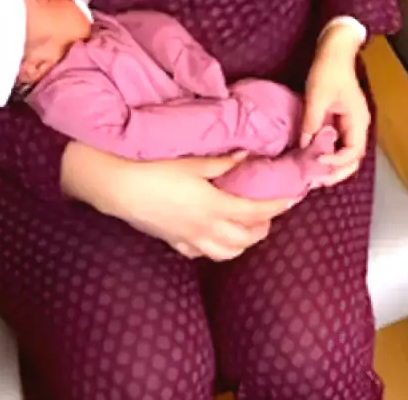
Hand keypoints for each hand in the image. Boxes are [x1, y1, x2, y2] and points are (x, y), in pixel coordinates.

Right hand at [65, 145, 294, 261]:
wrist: (116, 187)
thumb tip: (247, 155)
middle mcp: (205, 229)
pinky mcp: (172, 242)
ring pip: (226, 253)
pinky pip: (201, 253)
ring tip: (247, 225)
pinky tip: (214, 235)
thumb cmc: (154, 170)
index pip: (257, 212)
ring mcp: (188, 239)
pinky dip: (215, 248)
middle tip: (268, 209)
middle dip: (263, 226)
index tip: (292, 198)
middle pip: (246, 238)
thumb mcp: (192, 162)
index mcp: (214, 207)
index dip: (277, 206)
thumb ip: (223, 162)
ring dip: (242, 242)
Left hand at [301, 25, 369, 187]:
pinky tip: (312, 158)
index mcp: (358, 120)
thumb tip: (303, 146)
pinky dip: (327, 153)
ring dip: (332, 166)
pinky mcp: (340, 121)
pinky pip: (337, 144)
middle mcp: (358, 126)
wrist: (334, 51)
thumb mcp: (317, 96)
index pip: (353, 152)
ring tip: (313, 175)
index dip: (337, 162)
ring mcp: (350, 124)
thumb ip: (312, 122)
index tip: (317, 161)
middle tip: (315, 181)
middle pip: (353, 159)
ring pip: (346, 154)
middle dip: (336, 172)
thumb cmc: (329, 70)